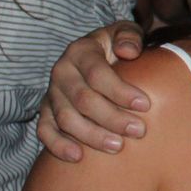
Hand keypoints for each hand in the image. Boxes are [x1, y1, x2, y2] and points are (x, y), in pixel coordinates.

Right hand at [36, 22, 148, 161]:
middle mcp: (61, 72)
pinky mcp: (46, 112)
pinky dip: (58, 145)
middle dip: (112, 118)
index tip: (145, 105)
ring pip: (66, 118)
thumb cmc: (116, 46)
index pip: (97, 73)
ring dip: (91, 135)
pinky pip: (45, 130)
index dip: (120, 91)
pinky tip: (78, 157)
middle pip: (83, 99)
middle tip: (138, 131)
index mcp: (80, 51)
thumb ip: (129, 36)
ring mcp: (51, 93)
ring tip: (118, 146)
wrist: (93, 56)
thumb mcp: (124, 33)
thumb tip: (128, 51)